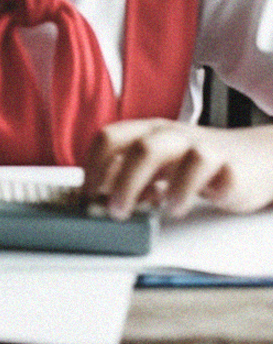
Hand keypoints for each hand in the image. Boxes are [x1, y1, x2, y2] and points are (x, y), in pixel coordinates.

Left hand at [82, 118, 272, 219]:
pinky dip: (201, 188)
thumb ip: (132, 176)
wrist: (257, 160)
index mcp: (148, 132)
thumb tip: (99, 194)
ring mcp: (201, 147)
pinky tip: (191, 204)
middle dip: (121, 182)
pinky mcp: (230, 165)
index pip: (109, 138)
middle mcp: (171, 135)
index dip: (93, 165)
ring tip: (160, 210)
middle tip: (114, 211)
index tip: (87, 193)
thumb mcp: (160, 167)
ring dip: (161, 186)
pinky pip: (214, 169)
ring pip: (174, 153)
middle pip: (138, 148)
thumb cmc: (199, 165)